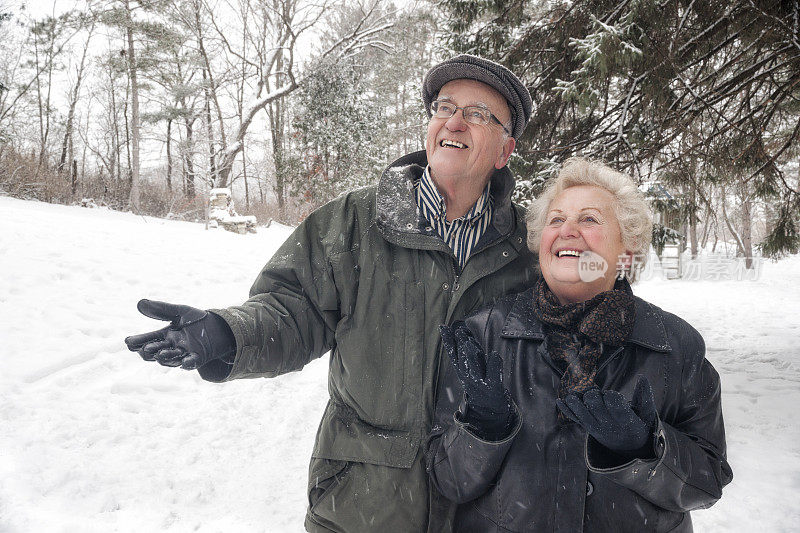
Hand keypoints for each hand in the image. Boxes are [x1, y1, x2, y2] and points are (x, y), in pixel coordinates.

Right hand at [124, 299, 234, 369]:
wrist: (220, 327)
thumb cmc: (197, 320)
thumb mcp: (180, 312)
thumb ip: (161, 309)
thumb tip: (139, 303)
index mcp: (165, 335)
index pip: (148, 339)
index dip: (138, 341)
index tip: (128, 341)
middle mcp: (172, 347)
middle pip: (157, 351)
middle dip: (151, 350)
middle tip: (145, 349)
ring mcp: (184, 354)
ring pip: (172, 358)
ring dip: (166, 357)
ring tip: (160, 354)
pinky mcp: (198, 358)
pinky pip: (192, 362)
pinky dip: (188, 363)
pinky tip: (185, 362)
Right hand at [440, 321, 512, 438]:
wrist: (490, 410)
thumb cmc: (480, 382)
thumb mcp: (471, 365)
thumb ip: (467, 347)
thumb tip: (461, 328)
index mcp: (462, 371)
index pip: (453, 354)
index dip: (448, 341)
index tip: (444, 327)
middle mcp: (469, 377)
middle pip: (463, 359)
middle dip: (461, 345)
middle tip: (460, 331)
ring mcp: (481, 383)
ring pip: (474, 367)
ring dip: (473, 354)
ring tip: (470, 342)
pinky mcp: (494, 388)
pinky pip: (494, 376)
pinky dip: (494, 365)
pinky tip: (494, 354)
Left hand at [556, 375, 657, 457]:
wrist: (629, 449)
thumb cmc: (640, 426)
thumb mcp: (647, 414)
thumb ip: (645, 396)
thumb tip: (642, 377)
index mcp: (627, 422)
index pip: (617, 409)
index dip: (612, 398)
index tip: (611, 393)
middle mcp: (610, 425)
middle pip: (596, 408)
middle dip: (593, 396)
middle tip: (595, 392)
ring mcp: (596, 427)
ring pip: (582, 414)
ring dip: (576, 402)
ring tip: (575, 395)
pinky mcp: (587, 427)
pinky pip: (575, 419)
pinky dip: (567, 410)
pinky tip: (560, 400)